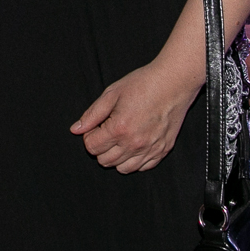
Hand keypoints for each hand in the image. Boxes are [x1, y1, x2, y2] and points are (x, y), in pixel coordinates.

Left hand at [71, 61, 202, 173]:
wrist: (173, 82)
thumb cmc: (142, 84)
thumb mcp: (112, 93)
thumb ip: (92, 114)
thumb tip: (76, 130)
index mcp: (119, 129)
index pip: (92, 147)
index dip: (89, 136)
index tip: (96, 126)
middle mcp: (134, 144)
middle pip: (105, 161)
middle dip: (101, 147)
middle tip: (107, 131)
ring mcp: (150, 149)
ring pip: (123, 168)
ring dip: (116, 156)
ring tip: (121, 138)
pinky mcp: (163, 150)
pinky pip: (143, 167)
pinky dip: (135, 160)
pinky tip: (135, 144)